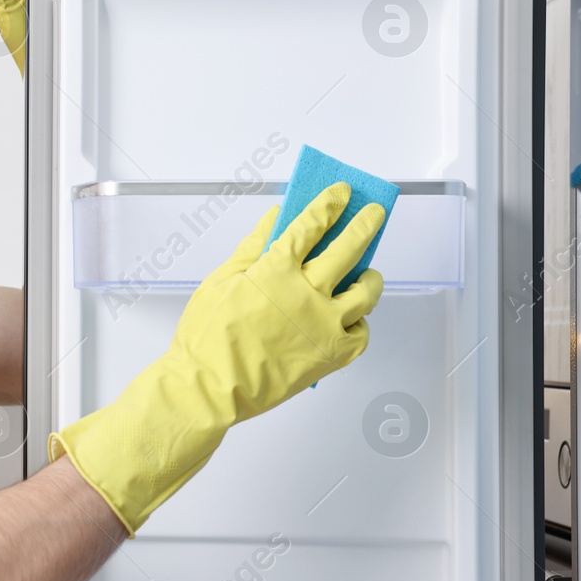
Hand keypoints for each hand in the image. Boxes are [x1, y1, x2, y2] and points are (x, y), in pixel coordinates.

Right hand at [47, 182, 385, 534]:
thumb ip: (252, 247)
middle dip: (365, 224)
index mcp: (276, 271)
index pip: (311, 225)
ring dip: (370, 276)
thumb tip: (274, 218)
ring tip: (368, 273)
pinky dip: (359, 322)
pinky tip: (350, 316)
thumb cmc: (206, 336)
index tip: (340, 193)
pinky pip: (361, 333)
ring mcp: (325, 325)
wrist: (209, 387)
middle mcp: (307, 294)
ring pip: (367, 292)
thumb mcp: (221, 281)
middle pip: (348, 249)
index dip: (328, 204)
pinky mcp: (333, 355)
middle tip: (374, 213)